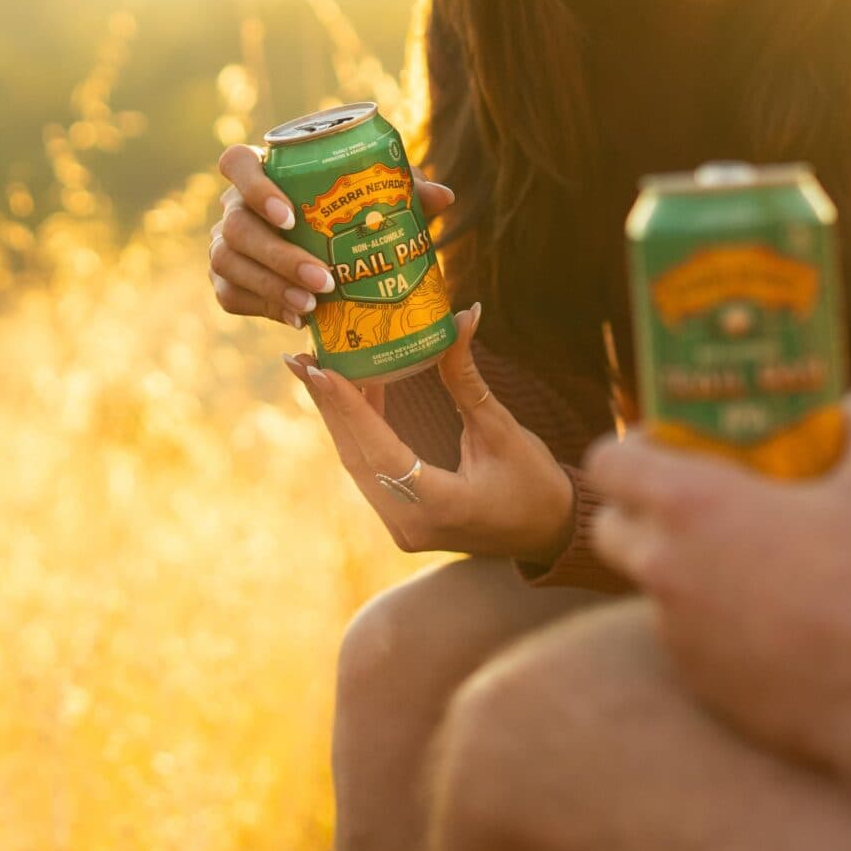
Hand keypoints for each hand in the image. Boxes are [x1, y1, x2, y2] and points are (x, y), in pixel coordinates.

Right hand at [209, 142, 453, 326]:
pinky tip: (297, 319)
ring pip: (229, 264)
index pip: (236, 163)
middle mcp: (234, 206)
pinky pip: (231, 297)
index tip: (291, 215)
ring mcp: (225, 244)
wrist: (328, 251)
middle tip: (324, 279)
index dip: (255, 187)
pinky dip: (264, 308)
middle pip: (237, 226)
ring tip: (313, 306)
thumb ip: (404, 189)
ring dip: (272, 287)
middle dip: (279, 256)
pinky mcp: (227, 282)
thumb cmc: (351, 210)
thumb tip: (444, 198)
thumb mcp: (376, 195)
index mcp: (263, 172)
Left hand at [285, 306, 578, 564]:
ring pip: (359, 465)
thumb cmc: (535, 483)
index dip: (350, 408)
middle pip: (357, 457)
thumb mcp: (502, 430)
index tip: (321, 369)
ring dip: (339, 417)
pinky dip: (360, 432)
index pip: (382, 451)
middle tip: (302, 358)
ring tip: (316, 369)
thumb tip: (462, 317)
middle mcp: (412, 524)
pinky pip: (372, 470)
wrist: (548, 533)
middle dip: (329, 405)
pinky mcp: (403, 520)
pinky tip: (352, 393)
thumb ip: (468, 379)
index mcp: (441, 505)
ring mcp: (403, 527)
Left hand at [586, 385, 850, 770]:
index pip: (607, 462)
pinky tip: (765, 621)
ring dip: (677, 572)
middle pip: (610, 529)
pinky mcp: (697, 683)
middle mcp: (664, 567)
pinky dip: (708, 626)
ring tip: (741, 563)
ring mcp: (675, 632)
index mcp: (691, 506)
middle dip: (638, 514)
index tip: (670, 448)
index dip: (630, 450)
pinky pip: (684, 641)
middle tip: (695, 506)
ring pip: (649, 590)